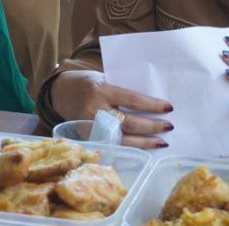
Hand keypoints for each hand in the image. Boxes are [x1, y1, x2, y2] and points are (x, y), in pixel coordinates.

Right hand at [50, 70, 173, 149]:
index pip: (132, 99)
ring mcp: (91, 127)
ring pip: (123, 139)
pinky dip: (130, 148)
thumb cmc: (88, 83)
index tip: (169, 108)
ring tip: (161, 142)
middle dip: (151, 126)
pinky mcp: (88, 138)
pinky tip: (143, 148)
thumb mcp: (104, 79)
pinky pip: (113, 145)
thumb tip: (151, 103)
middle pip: (129, 122)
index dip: (151, 105)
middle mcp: (95, 110)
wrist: (60, 93)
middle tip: (168, 126)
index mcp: (101, 90)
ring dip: (144, 142)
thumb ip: (122, 91)